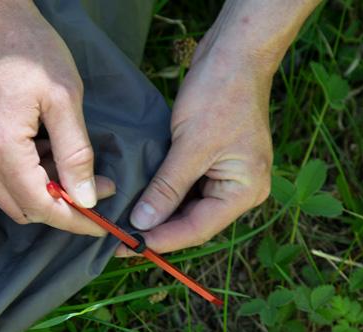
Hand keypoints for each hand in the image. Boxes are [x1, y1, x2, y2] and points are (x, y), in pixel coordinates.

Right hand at [0, 0, 113, 236]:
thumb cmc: (28, 48)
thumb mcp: (65, 97)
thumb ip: (76, 153)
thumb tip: (86, 198)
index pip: (40, 206)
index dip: (73, 220)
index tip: (100, 222)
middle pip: (19, 209)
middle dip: (59, 208)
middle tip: (92, 188)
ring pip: (3, 196)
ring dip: (38, 192)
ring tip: (66, 164)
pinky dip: (17, 176)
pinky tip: (39, 151)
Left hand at [118, 0, 319, 255]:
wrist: (236, 53)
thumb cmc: (220, 94)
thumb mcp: (191, 145)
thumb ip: (167, 188)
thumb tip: (143, 223)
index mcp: (244, 191)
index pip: (197, 229)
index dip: (161, 240)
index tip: (125, 246)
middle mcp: (241, 190)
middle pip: (194, 222)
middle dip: (157, 229)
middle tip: (118, 238)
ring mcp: (230, 176)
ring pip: (188, 207)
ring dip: (159, 213)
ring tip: (123, 222)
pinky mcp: (216, 162)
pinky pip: (188, 187)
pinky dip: (165, 193)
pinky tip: (140, 198)